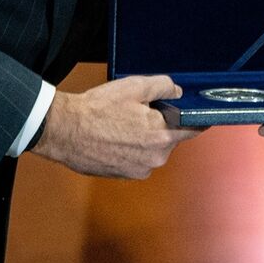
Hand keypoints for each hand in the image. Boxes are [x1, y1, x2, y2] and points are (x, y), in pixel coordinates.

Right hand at [31, 75, 199, 178]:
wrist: (65, 131)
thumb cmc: (97, 109)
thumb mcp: (134, 86)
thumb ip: (163, 86)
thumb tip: (178, 92)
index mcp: (162, 135)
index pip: (193, 129)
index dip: (196, 119)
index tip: (198, 115)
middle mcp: (156, 157)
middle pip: (170, 138)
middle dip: (160, 126)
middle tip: (137, 112)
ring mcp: (141, 169)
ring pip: (152, 150)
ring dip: (144, 139)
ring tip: (120, 125)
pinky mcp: (125, 176)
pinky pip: (138, 160)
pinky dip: (131, 150)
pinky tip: (114, 138)